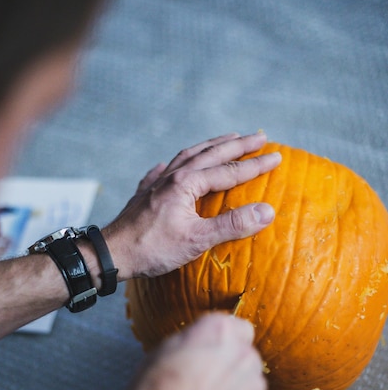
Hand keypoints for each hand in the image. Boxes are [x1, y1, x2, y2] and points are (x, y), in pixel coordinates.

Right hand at [75, 313, 266, 389]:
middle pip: (243, 352)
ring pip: (248, 379)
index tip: (206, 349)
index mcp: (218, 333)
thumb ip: (188, 343)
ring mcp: (254, 388)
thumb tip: (197, 345)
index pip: (234, 324)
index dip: (219, 339)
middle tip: (202, 379)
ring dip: (234, 387)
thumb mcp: (158, 355)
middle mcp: (244, 355)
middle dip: (227, 362)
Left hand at [102, 132, 280, 278]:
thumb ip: (232, 224)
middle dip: (238, 144)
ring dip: (210, 146)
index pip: (229, 170)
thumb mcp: (197, 240)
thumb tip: (266, 211)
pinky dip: (174, 163)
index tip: (278, 156)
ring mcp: (157, 183)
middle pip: (211, 153)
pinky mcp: (144, 194)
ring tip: (227, 139)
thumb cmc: (152, 248)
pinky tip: (170, 165)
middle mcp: (172, 176)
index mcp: (187, 183)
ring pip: (188, 155)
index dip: (255, 164)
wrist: (111, 253)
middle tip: (260, 136)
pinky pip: (163, 170)